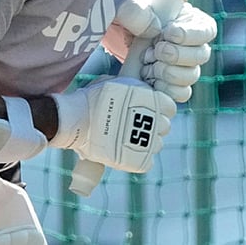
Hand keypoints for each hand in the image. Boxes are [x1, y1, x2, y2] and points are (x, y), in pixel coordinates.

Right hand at [49, 76, 175, 173]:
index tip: (145, 111)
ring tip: (127, 140)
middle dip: (152, 125)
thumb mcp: (114, 83)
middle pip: (164, 126)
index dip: (158, 109)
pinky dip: (139, 159)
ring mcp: (148, 141)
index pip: (169, 107)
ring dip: (146, 142)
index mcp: (151, 99)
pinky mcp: (138, 160)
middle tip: (133, 126)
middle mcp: (154, 119)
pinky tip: (126, 152)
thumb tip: (131, 87)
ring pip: (157, 144)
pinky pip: (147, 162)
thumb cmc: (92, 98)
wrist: (77, 119)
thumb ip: (129, 87)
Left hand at [113, 0, 216, 101]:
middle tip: (156, 51)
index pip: (207, 30)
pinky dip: (166, 89)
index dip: (191, 35)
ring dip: (168, 72)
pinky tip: (150, 79)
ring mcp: (182, 66)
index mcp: (189, 20)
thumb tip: (155, 28)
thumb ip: (140, 9)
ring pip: (191, 76)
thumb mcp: (130, 3)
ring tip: (148, 64)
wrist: (115, 34)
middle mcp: (190, 44)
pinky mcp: (170, 84)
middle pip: (202, 55)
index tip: (169, 34)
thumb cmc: (128, 13)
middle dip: (177, 55)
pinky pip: (181, 94)